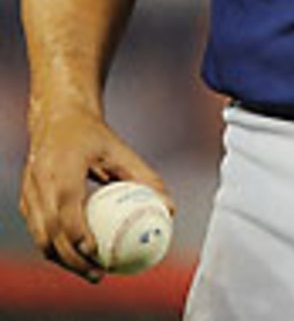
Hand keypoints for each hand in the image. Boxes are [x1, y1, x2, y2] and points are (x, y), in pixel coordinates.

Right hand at [20, 104, 171, 281]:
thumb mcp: (120, 150)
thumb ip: (144, 177)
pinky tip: (78, 256)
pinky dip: (56, 247)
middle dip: (71, 259)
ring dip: (63, 259)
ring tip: (90, 271)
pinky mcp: (25, 200)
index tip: (97, 252)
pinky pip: (38, 231)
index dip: (78, 234)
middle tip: (98, 273)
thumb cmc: (92, 135)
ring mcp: (29, 192)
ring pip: (40, 236)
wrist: (57, 118)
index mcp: (62, 168)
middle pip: (50, 232)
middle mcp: (41, 182)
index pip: (66, 208)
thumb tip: (170, 209)